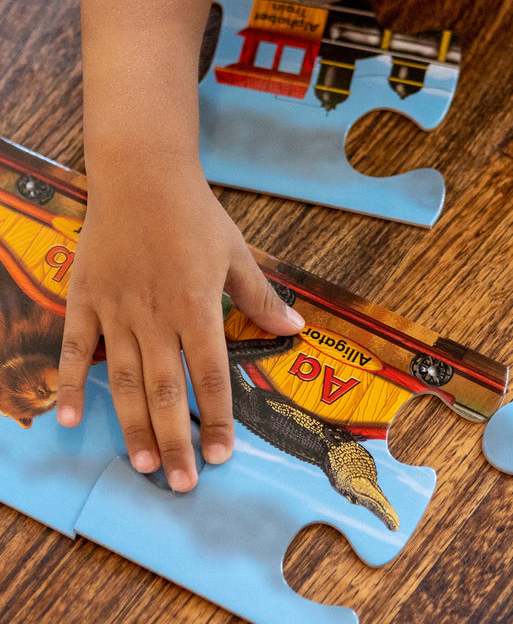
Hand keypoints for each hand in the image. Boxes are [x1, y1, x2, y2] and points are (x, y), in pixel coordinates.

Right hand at [56, 163, 303, 491]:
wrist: (142, 176)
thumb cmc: (195, 215)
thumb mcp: (237, 254)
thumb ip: (261, 297)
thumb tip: (296, 327)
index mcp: (198, 307)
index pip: (213, 375)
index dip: (220, 418)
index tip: (224, 455)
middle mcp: (158, 317)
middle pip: (169, 391)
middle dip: (176, 441)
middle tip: (182, 483)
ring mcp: (118, 311)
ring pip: (126, 381)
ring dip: (133, 426)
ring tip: (141, 467)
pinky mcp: (86, 300)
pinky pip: (78, 349)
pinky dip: (73, 384)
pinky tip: (70, 419)